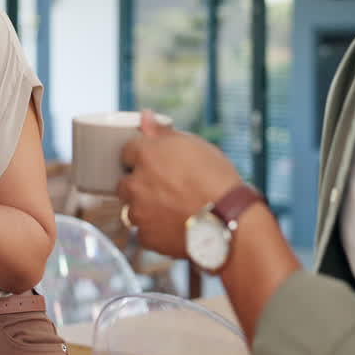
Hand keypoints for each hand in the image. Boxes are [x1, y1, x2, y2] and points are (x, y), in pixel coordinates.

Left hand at [117, 110, 242, 257]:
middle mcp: (136, 184)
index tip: (154, 164)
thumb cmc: (217, 180)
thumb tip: (145, 117)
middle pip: (124, 183)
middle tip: (164, 188)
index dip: (141, 157)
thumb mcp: (195, 146)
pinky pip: (144, 232)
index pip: (126, 151)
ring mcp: (139, 213)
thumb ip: (163, 133)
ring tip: (172, 210)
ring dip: (145, 209)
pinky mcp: (147, 237)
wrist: (229, 220)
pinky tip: (175, 225)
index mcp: (146, 156)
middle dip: (138, 185)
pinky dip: (155, 230)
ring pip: (132, 210)